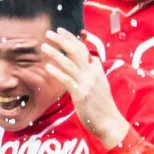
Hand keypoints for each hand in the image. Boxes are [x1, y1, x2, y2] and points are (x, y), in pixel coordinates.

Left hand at [44, 29, 128, 148]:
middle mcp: (92, 74)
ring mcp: (87, 83)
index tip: (60, 31)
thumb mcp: (101, 84)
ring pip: (70, 64)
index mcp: (96, 70)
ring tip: (44, 46)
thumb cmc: (102, 105)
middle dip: (62, 40)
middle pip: (76, 51)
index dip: (71, 38)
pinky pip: (67, 80)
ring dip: (56, 54)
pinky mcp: (81, 94)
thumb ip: (95, 71)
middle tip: (49, 33)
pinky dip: (57, 72)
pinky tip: (47, 67)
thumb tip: (92, 59)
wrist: (110, 122)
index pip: (83, 49)